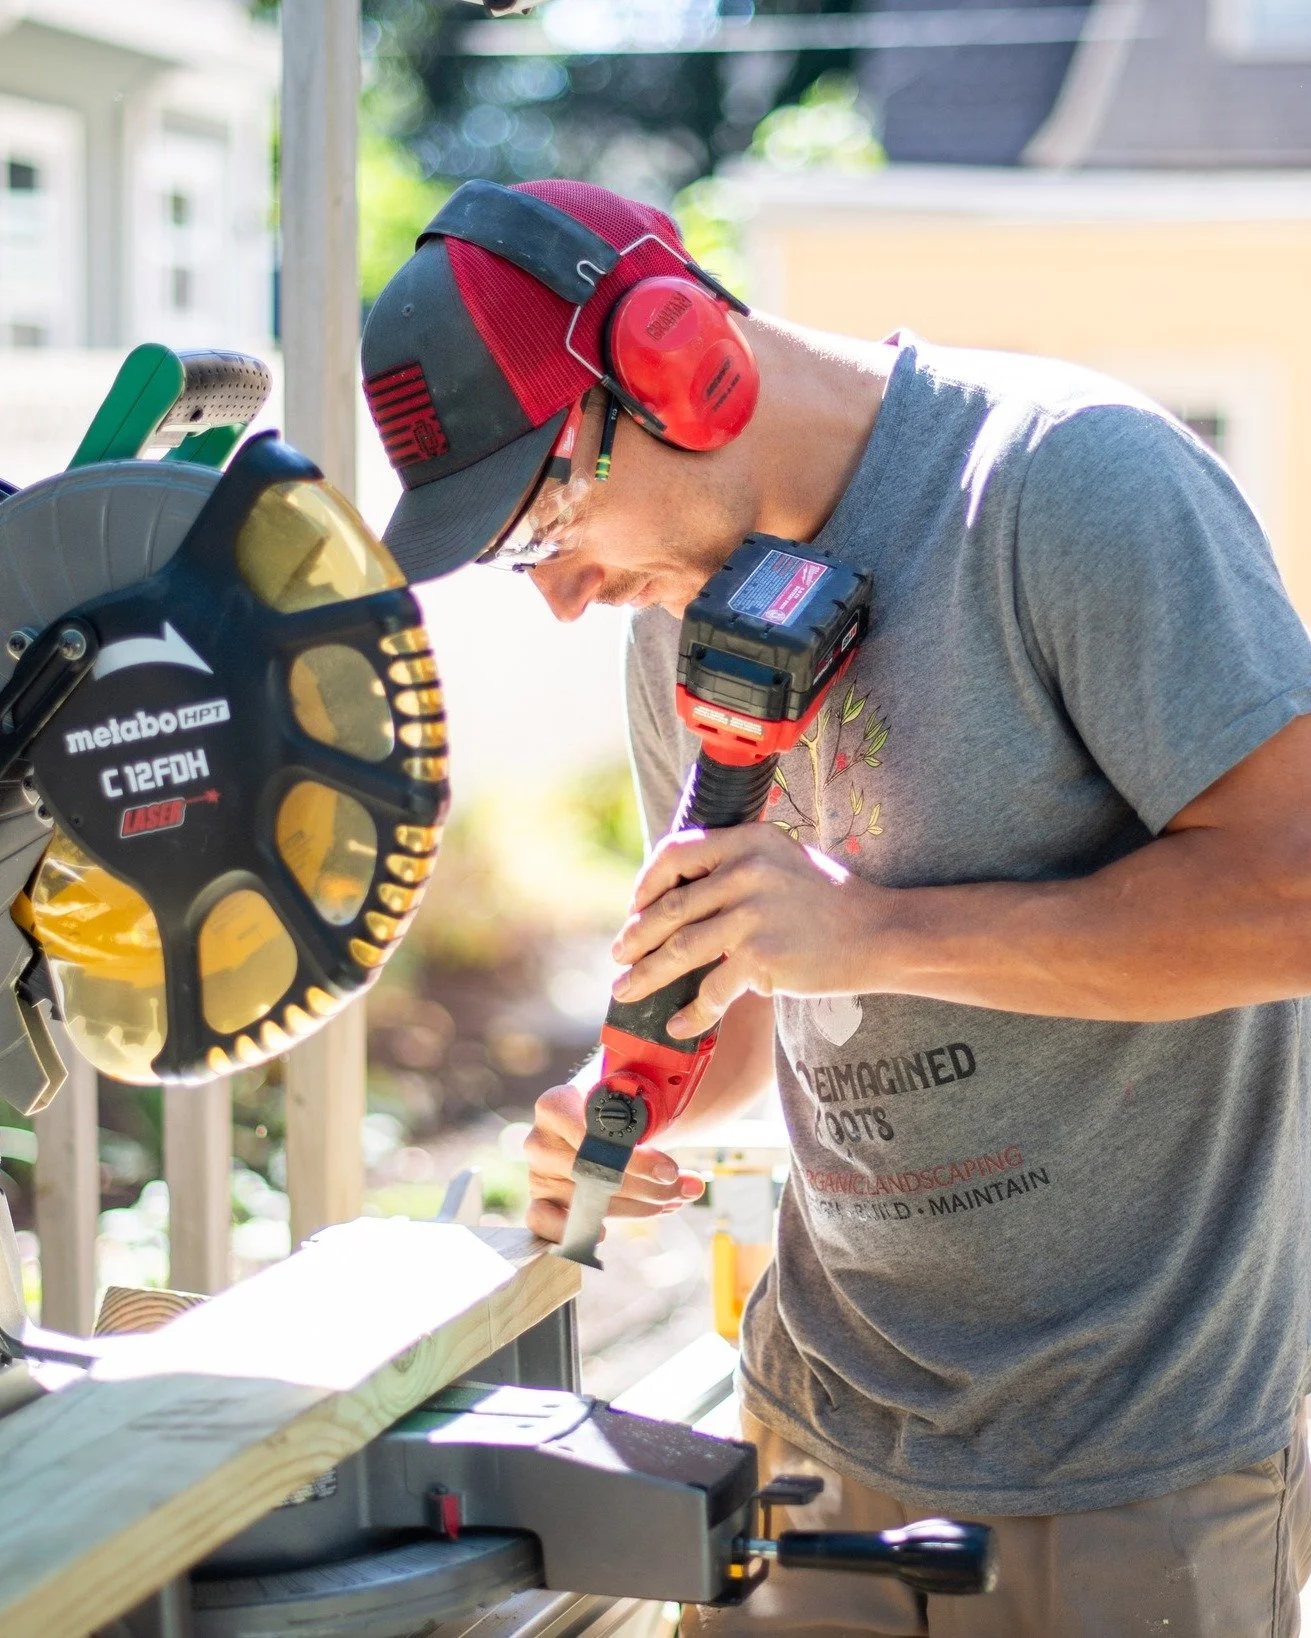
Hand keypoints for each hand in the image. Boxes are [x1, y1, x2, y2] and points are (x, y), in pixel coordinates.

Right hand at [523, 1082, 704, 1243]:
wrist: (597, 1114)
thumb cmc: (617, 1107)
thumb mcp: (634, 1103)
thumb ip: (662, 1136)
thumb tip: (695, 1186)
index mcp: (557, 1105)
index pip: (595, 1138)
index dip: (637, 1159)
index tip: (671, 1171)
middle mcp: (540, 1140)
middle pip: (596, 1175)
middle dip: (648, 1187)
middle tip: (683, 1189)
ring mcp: (538, 1173)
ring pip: (591, 1202)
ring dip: (638, 1207)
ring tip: (670, 1200)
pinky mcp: (542, 1201)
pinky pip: (544, 1223)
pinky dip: (574, 1232)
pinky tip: (603, 1234)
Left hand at [610, 825, 881, 1036]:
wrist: (880, 934)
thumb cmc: (829, 902)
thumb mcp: (782, 861)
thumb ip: (734, 866)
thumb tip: (675, 893)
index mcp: (748, 840)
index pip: (676, 854)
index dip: (647, 883)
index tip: (635, 907)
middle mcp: (747, 872)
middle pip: (671, 908)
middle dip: (636, 938)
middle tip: (618, 957)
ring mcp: (752, 915)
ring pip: (680, 950)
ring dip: (646, 975)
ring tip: (627, 991)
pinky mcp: (761, 957)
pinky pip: (711, 989)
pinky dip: (691, 1012)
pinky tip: (679, 1024)